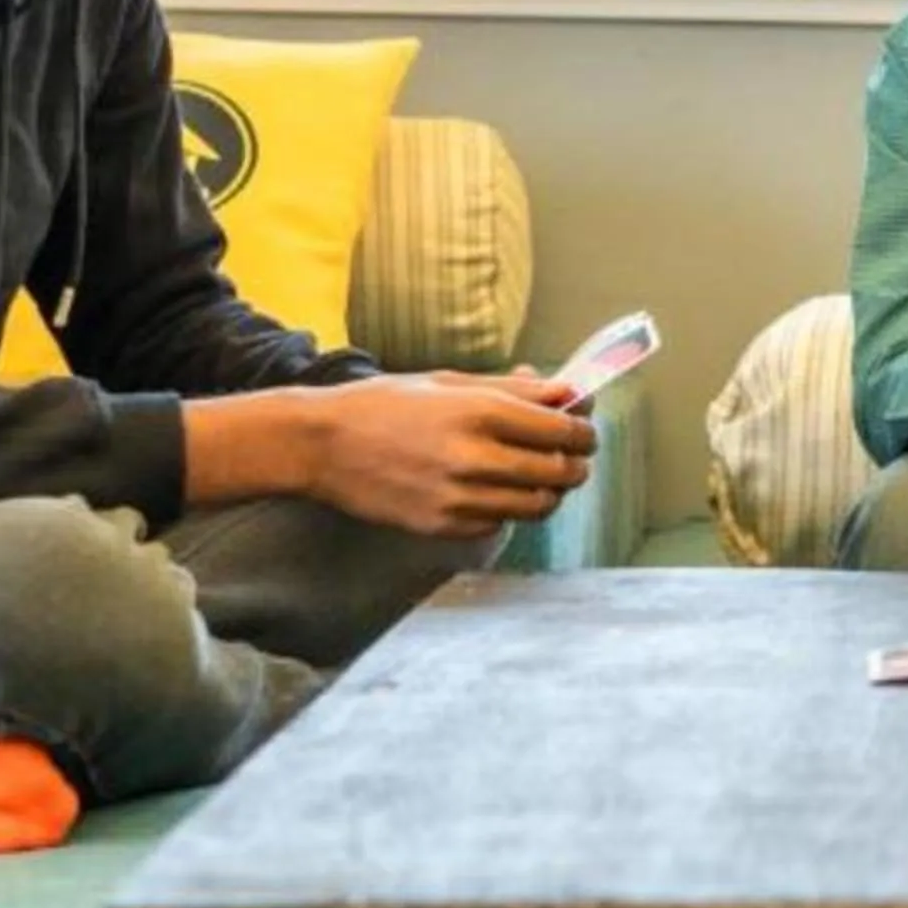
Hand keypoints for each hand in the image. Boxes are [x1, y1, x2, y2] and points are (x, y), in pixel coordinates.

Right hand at [306, 371, 598, 538]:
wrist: (322, 444)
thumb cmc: (387, 404)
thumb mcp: (451, 381)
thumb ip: (514, 390)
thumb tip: (567, 392)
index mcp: (480, 411)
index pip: (562, 430)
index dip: (583, 432)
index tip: (585, 431)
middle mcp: (473, 457)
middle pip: (558, 472)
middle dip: (576, 465)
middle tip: (574, 458)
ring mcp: (457, 497)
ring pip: (537, 505)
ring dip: (551, 492)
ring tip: (544, 478)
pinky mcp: (440, 525)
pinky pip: (499, 523)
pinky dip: (510, 510)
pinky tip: (500, 493)